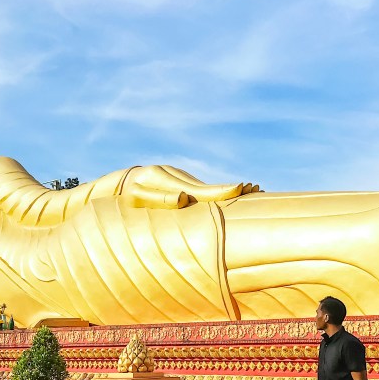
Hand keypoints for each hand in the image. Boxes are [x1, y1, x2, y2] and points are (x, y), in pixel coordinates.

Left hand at [125, 165, 260, 208]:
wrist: (123, 182)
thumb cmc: (126, 195)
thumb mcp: (137, 197)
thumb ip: (159, 198)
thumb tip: (184, 199)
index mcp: (170, 183)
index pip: (200, 191)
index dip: (221, 191)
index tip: (240, 187)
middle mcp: (179, 180)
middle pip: (210, 189)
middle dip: (232, 190)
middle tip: (255, 187)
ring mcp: (182, 182)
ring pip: (208, 190)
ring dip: (229, 191)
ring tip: (252, 190)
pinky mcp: (183, 186)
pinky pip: (203, 192)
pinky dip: (218, 194)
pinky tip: (235, 194)